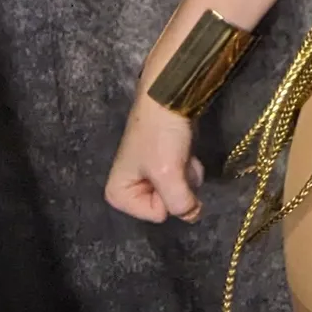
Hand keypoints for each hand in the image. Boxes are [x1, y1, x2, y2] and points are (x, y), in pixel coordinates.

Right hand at [104, 92, 204, 223]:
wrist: (170, 96)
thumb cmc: (161, 135)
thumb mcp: (167, 174)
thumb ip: (179, 202)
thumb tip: (193, 214)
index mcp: (118, 196)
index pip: (157, 215)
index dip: (167, 194)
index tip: (163, 169)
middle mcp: (131, 189)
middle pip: (169, 204)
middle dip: (179, 184)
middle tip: (174, 161)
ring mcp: (149, 177)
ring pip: (180, 192)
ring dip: (186, 174)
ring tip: (179, 153)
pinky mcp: (166, 165)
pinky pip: (184, 179)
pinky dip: (189, 166)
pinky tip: (185, 150)